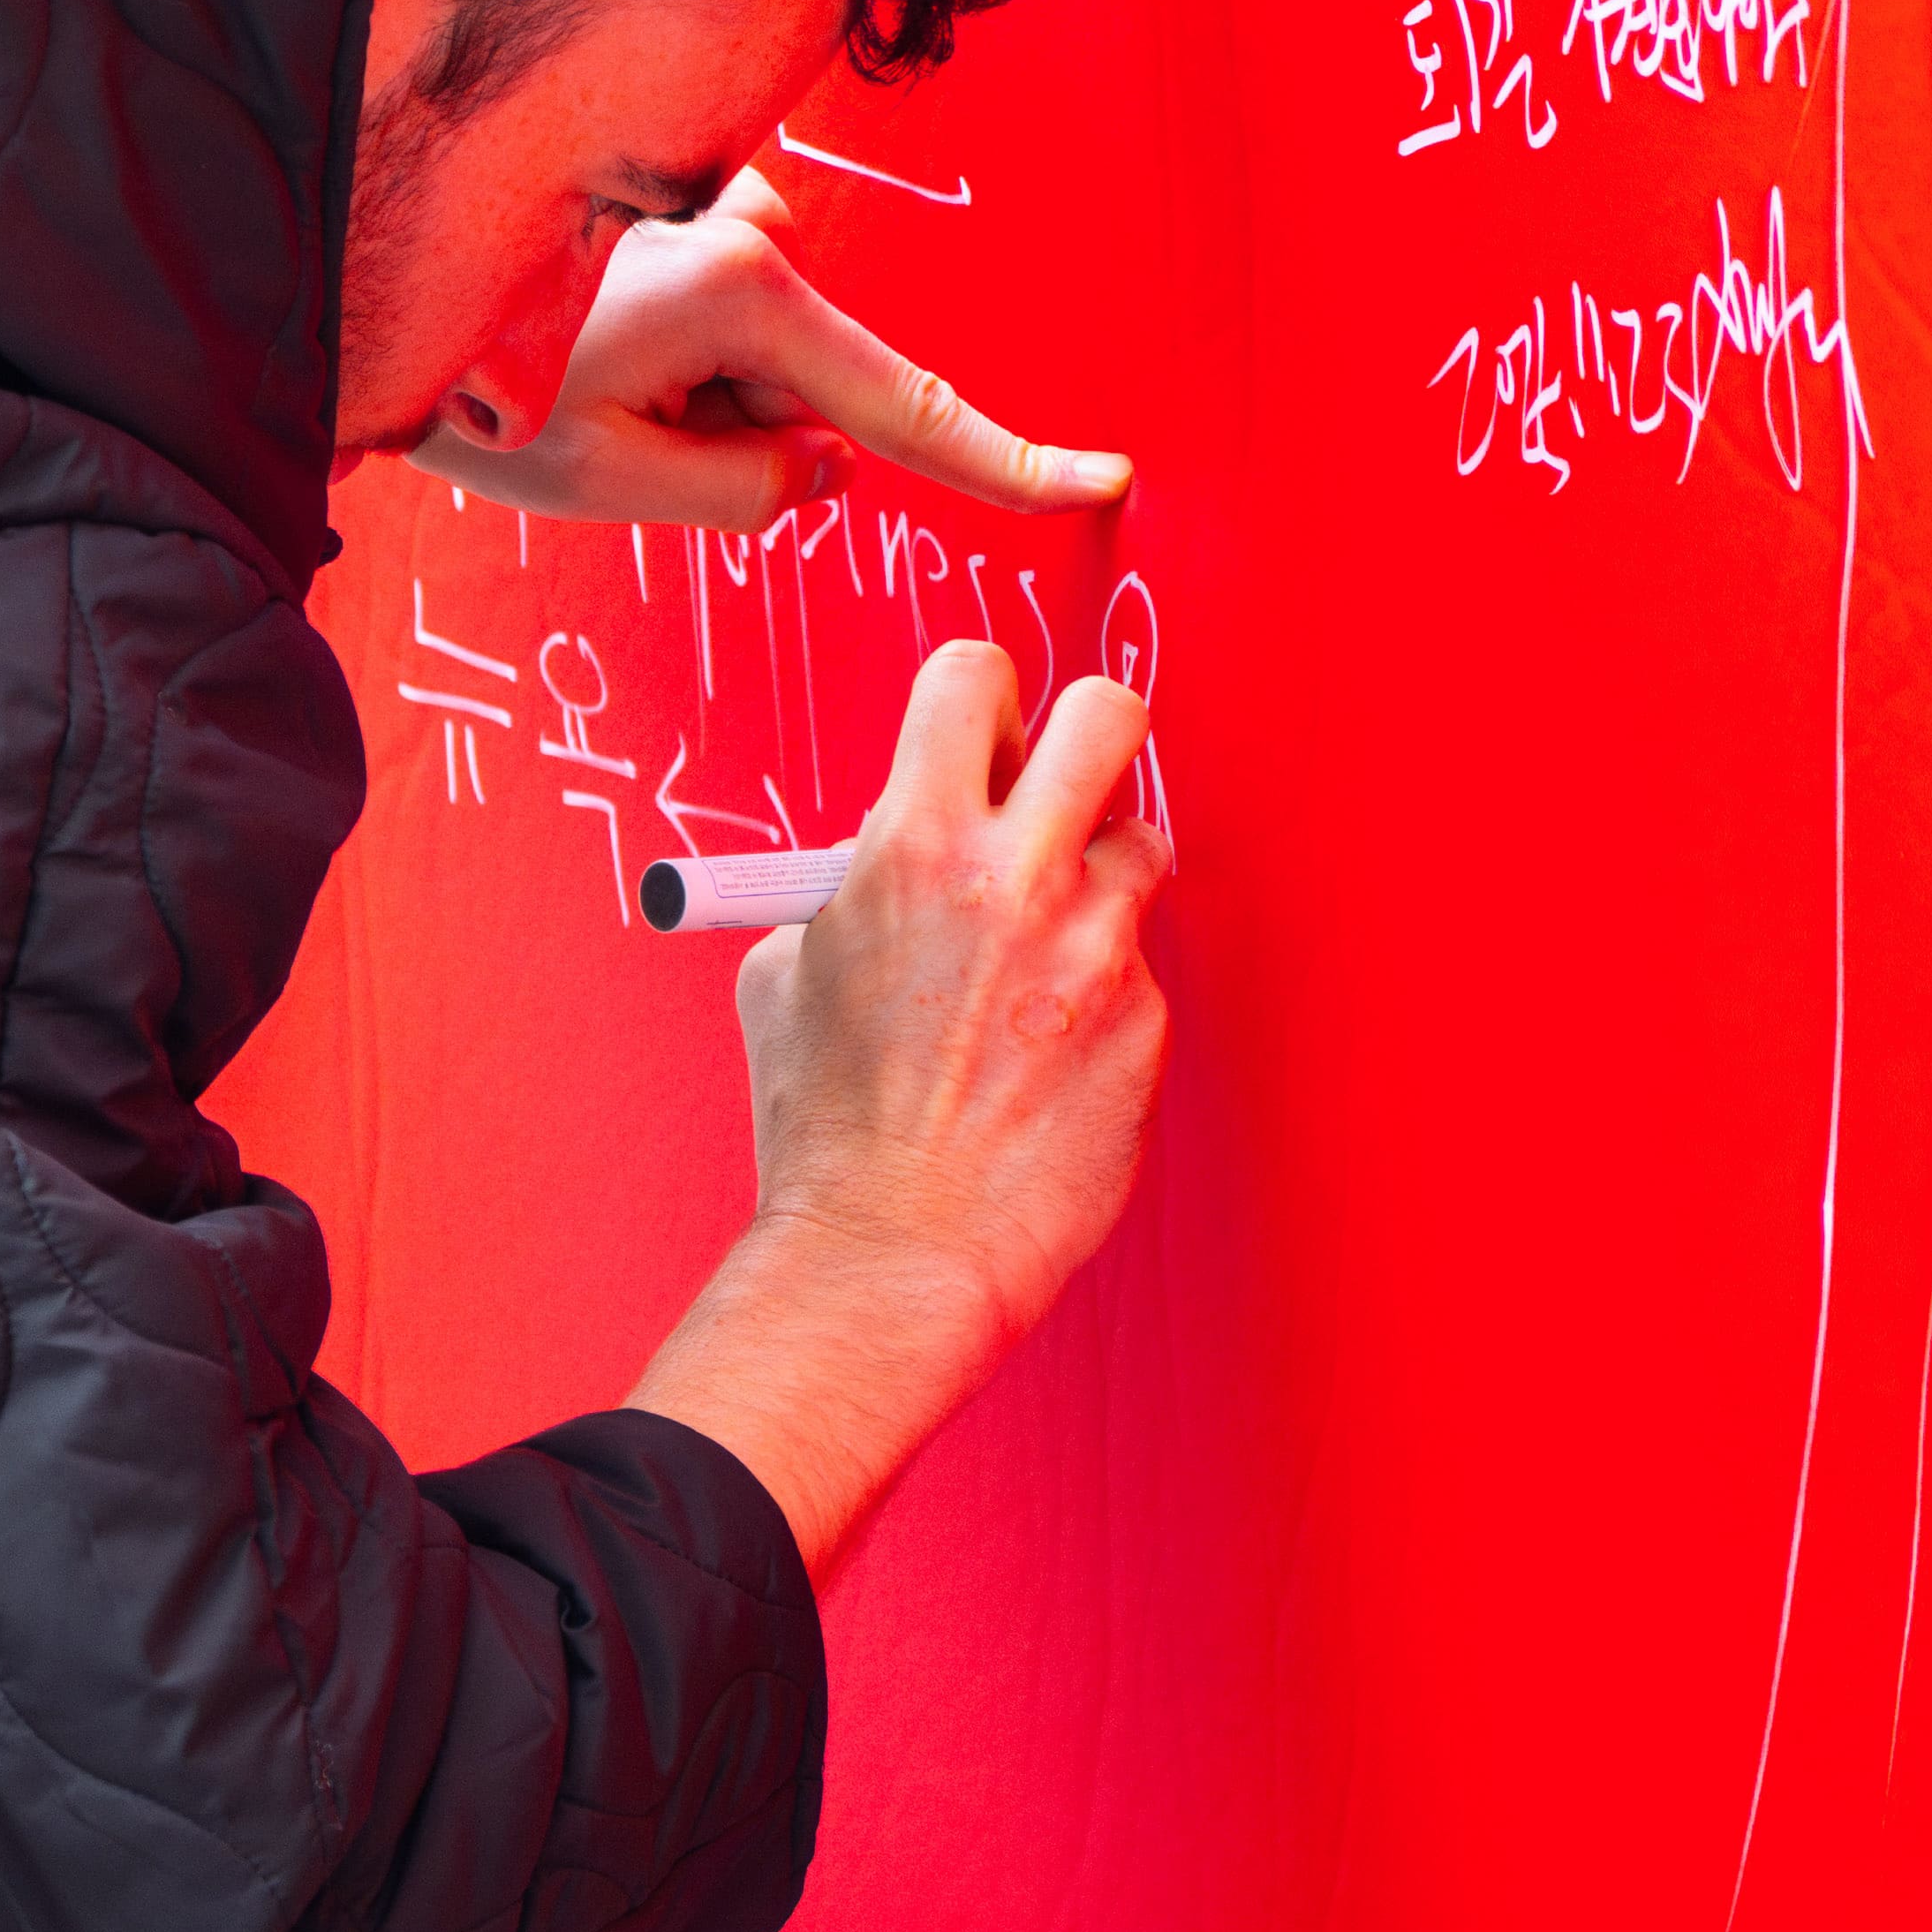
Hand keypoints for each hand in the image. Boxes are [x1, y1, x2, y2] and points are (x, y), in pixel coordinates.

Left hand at [412, 175, 1132, 530]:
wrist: (360, 280)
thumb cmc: (468, 377)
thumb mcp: (614, 481)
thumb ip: (750, 492)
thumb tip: (821, 464)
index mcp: (744, 291)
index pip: (900, 408)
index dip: (1002, 461)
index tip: (1095, 479)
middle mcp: (747, 223)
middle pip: (802, 389)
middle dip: (723, 431)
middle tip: (603, 424)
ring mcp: (716, 199)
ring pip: (753, 356)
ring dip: (680, 388)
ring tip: (570, 369)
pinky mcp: (686, 197)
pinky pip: (715, 308)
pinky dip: (660, 343)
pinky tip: (575, 327)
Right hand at [621, 641, 1175, 1570]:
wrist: (892, 1251)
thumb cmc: (826, 1127)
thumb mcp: (787, 977)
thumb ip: (848, 889)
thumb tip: (882, 854)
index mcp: (912, 846)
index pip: (973, 680)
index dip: (980, 701)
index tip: (982, 738)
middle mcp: (1015, 879)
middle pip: (1107, 716)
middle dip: (1085, 736)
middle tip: (1060, 788)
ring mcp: (1094, 949)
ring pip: (1140, 847)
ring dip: (1098, 883)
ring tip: (1040, 955)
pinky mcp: (1143, 1022)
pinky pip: (1136, 970)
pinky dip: (1100, 998)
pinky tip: (1043, 1058)